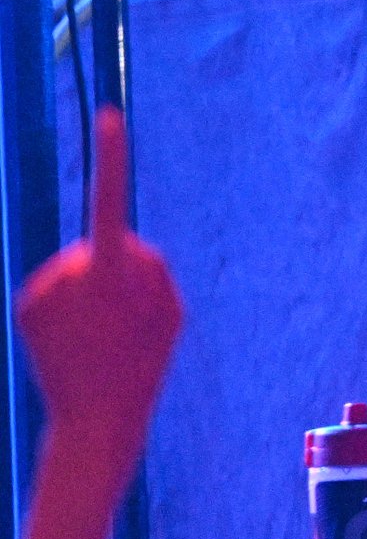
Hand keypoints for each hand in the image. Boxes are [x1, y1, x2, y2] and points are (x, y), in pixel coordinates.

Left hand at [15, 110, 179, 453]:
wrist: (93, 418)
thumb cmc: (142, 364)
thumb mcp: (171, 310)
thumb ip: (151, 266)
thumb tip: (119, 244)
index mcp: (108, 273)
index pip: (111, 203)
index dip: (113, 159)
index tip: (109, 119)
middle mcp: (66, 274)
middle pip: (106, 243)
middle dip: (120, 267)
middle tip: (128, 320)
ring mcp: (40, 291)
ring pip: (80, 264)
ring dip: (95, 287)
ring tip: (101, 334)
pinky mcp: (24, 305)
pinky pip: (59, 283)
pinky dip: (71, 300)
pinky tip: (77, 336)